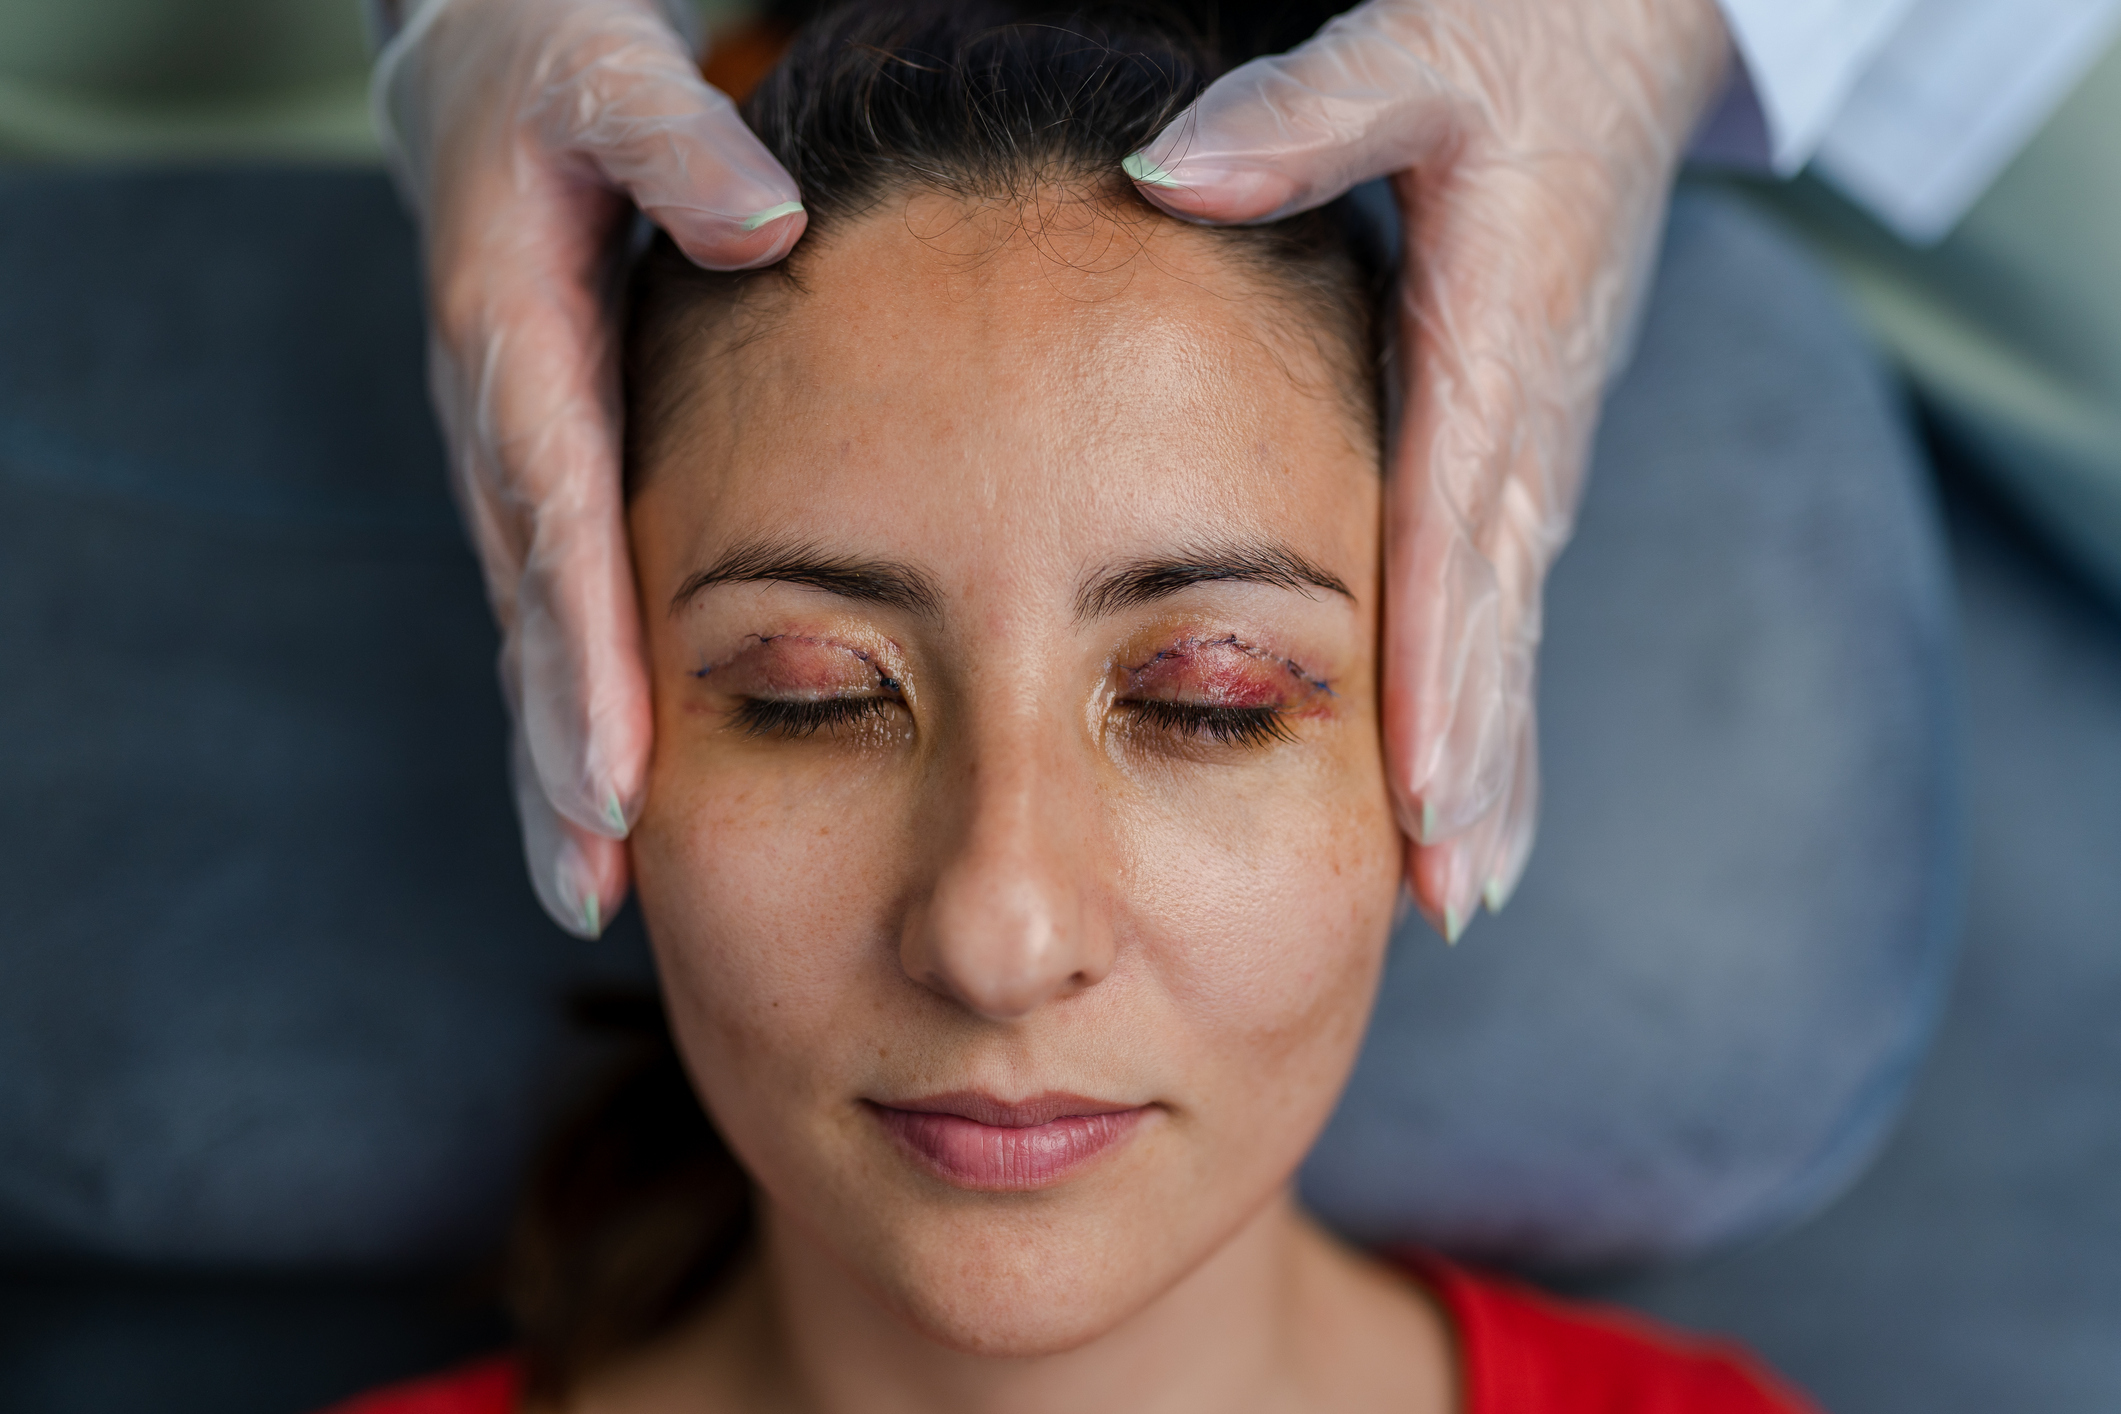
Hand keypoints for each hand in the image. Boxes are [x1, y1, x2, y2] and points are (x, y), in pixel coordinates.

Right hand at [374, 0, 804, 934]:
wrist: (480, 77)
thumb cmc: (558, 75)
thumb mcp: (609, 73)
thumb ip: (675, 144)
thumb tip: (768, 223)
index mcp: (514, 342)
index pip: (555, 519)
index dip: (580, 654)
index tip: (614, 773)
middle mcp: (502, 428)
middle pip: (529, 616)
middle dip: (554, 759)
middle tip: (594, 889)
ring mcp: (516, 465)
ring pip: (533, 636)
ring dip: (554, 767)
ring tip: (593, 892)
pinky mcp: (544, 480)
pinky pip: (556, 611)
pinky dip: (575, 710)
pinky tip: (616, 802)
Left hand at [1128, 0, 1729, 938]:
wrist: (1630, 37)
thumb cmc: (1520, 42)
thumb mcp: (1412, 52)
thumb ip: (1300, 116)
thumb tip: (1157, 168)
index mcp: (1497, 343)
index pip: (1458, 525)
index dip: (1446, 662)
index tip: (1419, 785)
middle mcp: (1528, 424)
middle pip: (1499, 620)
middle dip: (1478, 764)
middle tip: (1442, 898)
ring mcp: (1535, 451)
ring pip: (1515, 634)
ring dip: (1499, 768)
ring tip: (1460, 895)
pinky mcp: (1523, 455)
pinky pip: (1508, 605)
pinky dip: (1499, 712)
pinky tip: (1473, 799)